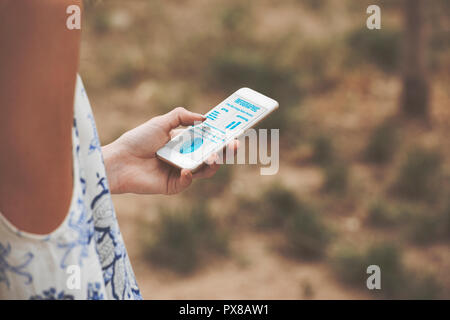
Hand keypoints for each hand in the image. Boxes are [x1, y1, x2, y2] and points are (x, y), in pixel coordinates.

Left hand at [102, 107, 238, 194]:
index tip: (234, 131)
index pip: (208, 140)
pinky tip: (185, 170)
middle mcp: (185, 157)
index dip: (221, 137)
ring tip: (214, 157)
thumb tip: (205, 118)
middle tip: (234, 144)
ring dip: (212, 163)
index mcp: (184, 142)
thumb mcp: (161, 122)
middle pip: (211, 155)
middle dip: (225, 150)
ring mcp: (181, 172)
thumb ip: (182, 116)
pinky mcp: (174, 185)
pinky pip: (187, 182)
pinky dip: (189, 176)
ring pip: (204, 170)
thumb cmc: (137, 140)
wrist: (119, 161)